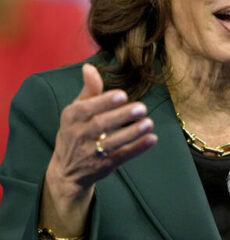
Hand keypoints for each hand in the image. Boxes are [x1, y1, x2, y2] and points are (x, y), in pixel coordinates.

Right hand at [45, 63, 156, 206]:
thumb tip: (89, 67)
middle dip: (121, 116)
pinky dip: (137, 149)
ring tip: (149, 123)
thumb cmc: (75, 133)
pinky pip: (122, 157)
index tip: (122, 95)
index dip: (103, 102)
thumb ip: (88, 91)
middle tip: (142, 108)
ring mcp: (91, 153)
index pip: (85, 108)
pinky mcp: (103, 166)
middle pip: (101, 125)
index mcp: (71, 118)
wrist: (66, 172)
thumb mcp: (76, 112)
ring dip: (132, 133)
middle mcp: (78, 135)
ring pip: (112, 143)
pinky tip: (152, 139)